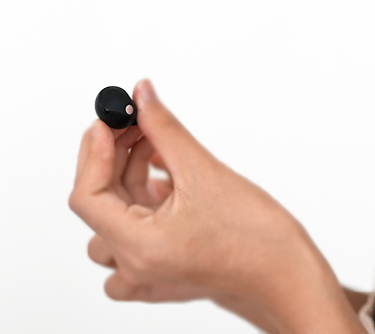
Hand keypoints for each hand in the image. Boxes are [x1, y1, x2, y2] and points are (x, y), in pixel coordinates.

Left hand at [69, 80, 363, 333]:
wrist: (287, 278)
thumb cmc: (257, 241)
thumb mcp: (205, 172)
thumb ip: (164, 130)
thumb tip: (141, 96)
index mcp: (139, 248)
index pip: (87, 196)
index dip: (94, 152)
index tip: (108, 121)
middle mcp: (136, 265)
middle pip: (100, 201)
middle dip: (115, 154)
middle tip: (136, 119)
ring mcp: (147, 271)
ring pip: (115, 213)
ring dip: (129, 173)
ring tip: (156, 145)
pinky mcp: (160, 267)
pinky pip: (133, 228)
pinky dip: (143, 195)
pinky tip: (166, 171)